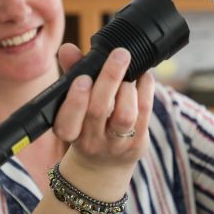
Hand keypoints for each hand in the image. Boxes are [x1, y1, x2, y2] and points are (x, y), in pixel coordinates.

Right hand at [53, 43, 154, 177]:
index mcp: (69, 131)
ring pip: (124, 116)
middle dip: (109, 79)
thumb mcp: (74, 103)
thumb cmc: (86, 123)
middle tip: (119, 54)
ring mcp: (116, 144)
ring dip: (128, 88)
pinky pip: (144, 113)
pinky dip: (146, 90)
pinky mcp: (138, 143)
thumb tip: (68, 49)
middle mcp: (90, 141)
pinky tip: (144, 76)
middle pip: (98, 111)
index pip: (67, 122)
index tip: (83, 79)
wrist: (103, 165)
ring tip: (129, 72)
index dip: (75, 101)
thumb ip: (72, 73)